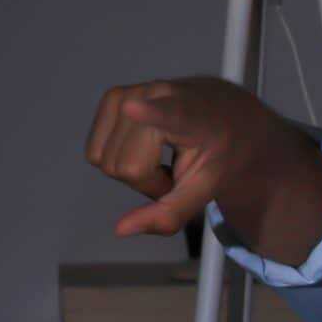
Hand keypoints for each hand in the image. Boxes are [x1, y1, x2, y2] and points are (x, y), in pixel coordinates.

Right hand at [84, 76, 301, 239]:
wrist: (225, 113)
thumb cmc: (218, 152)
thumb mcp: (206, 189)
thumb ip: (170, 214)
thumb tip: (121, 229)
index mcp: (192, 116)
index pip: (168, 115)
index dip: (149, 113)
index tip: (133, 107)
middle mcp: (157, 95)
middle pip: (125, 167)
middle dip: (147, 183)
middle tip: (174, 173)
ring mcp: (130, 93)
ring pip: (105, 161)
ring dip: (132, 171)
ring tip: (162, 158)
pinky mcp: (112, 97)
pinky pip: (96, 151)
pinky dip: (118, 159)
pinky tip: (145, 147)